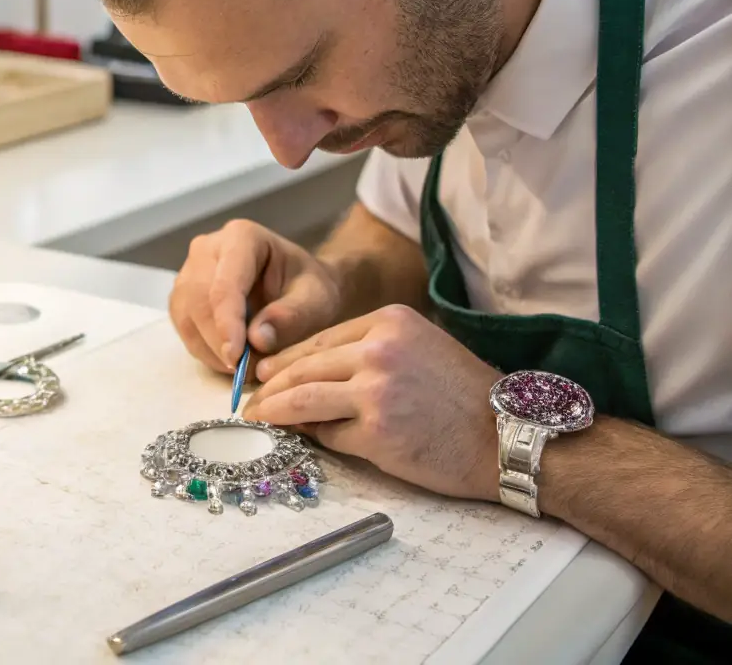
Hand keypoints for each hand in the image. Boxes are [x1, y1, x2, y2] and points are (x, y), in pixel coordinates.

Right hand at [167, 219, 341, 373]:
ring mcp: (189, 271)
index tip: (236, 357)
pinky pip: (184, 327)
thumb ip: (291, 316)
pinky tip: (230, 359)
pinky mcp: (183, 297)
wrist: (299, 287)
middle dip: (219, 340)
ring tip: (243, 368)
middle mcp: (207, 248)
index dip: (227, 322)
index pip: (225, 283)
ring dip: (210, 349)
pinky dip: (205, 350)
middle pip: (198, 299)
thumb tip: (257, 339)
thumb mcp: (315, 300)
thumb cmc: (308, 288)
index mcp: (241, 237)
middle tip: (247, 371)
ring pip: (186, 316)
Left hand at [241, 304, 502, 501]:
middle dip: (271, 385)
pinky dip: (317, 438)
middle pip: (304, 366)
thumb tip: (308, 374)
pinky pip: (330, 434)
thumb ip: (367, 353)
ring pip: (304, 398)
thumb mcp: (418, 349)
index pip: (320, 338)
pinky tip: (305, 439)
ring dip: (275, 410)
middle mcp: (379, 349)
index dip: (287, 359)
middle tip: (250, 398)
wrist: (509, 436)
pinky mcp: (376, 431)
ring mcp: (376, 390)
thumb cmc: (465, 396)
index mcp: (389, 320)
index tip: (265, 372)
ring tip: (258, 417)